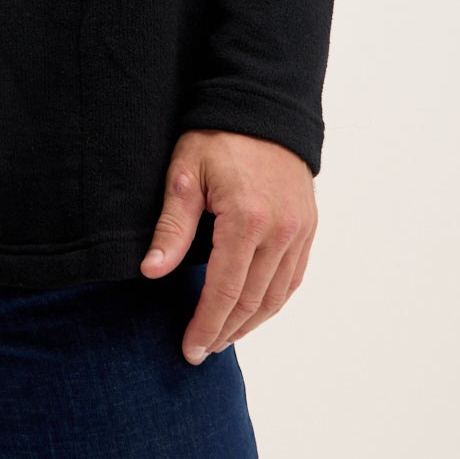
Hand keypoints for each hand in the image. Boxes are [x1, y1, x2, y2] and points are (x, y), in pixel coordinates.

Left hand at [139, 129, 315, 365]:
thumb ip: (172, 227)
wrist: (262, 107)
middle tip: (200, 351)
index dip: (205, 325)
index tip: (189, 349)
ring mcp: (299, 231)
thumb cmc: (217, 137)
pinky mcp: (308, 227)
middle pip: (251, 301)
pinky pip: (293, 278)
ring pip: (276, 296)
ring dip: (249, 324)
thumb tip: (151, 272)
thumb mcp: (184, 173)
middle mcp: (280, 231)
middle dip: (224, 331)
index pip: (223, 290)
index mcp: (247, 218)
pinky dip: (272, 302)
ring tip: (222, 337)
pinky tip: (252, 311)